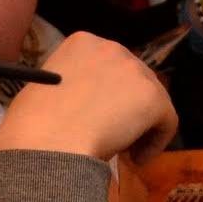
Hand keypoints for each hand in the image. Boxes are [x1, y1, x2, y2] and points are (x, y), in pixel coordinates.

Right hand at [0, 31, 177, 163]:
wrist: (49, 139)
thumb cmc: (35, 122)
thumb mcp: (51, 88)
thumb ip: (76, 86)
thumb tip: (92, 105)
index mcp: (83, 42)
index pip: (111, 69)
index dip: (109, 97)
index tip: (99, 120)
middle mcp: (112, 47)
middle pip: (135, 82)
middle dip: (129, 110)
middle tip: (116, 138)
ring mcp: (135, 70)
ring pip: (153, 102)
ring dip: (142, 127)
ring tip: (125, 151)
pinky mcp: (154, 97)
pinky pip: (167, 123)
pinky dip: (155, 144)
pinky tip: (136, 160)